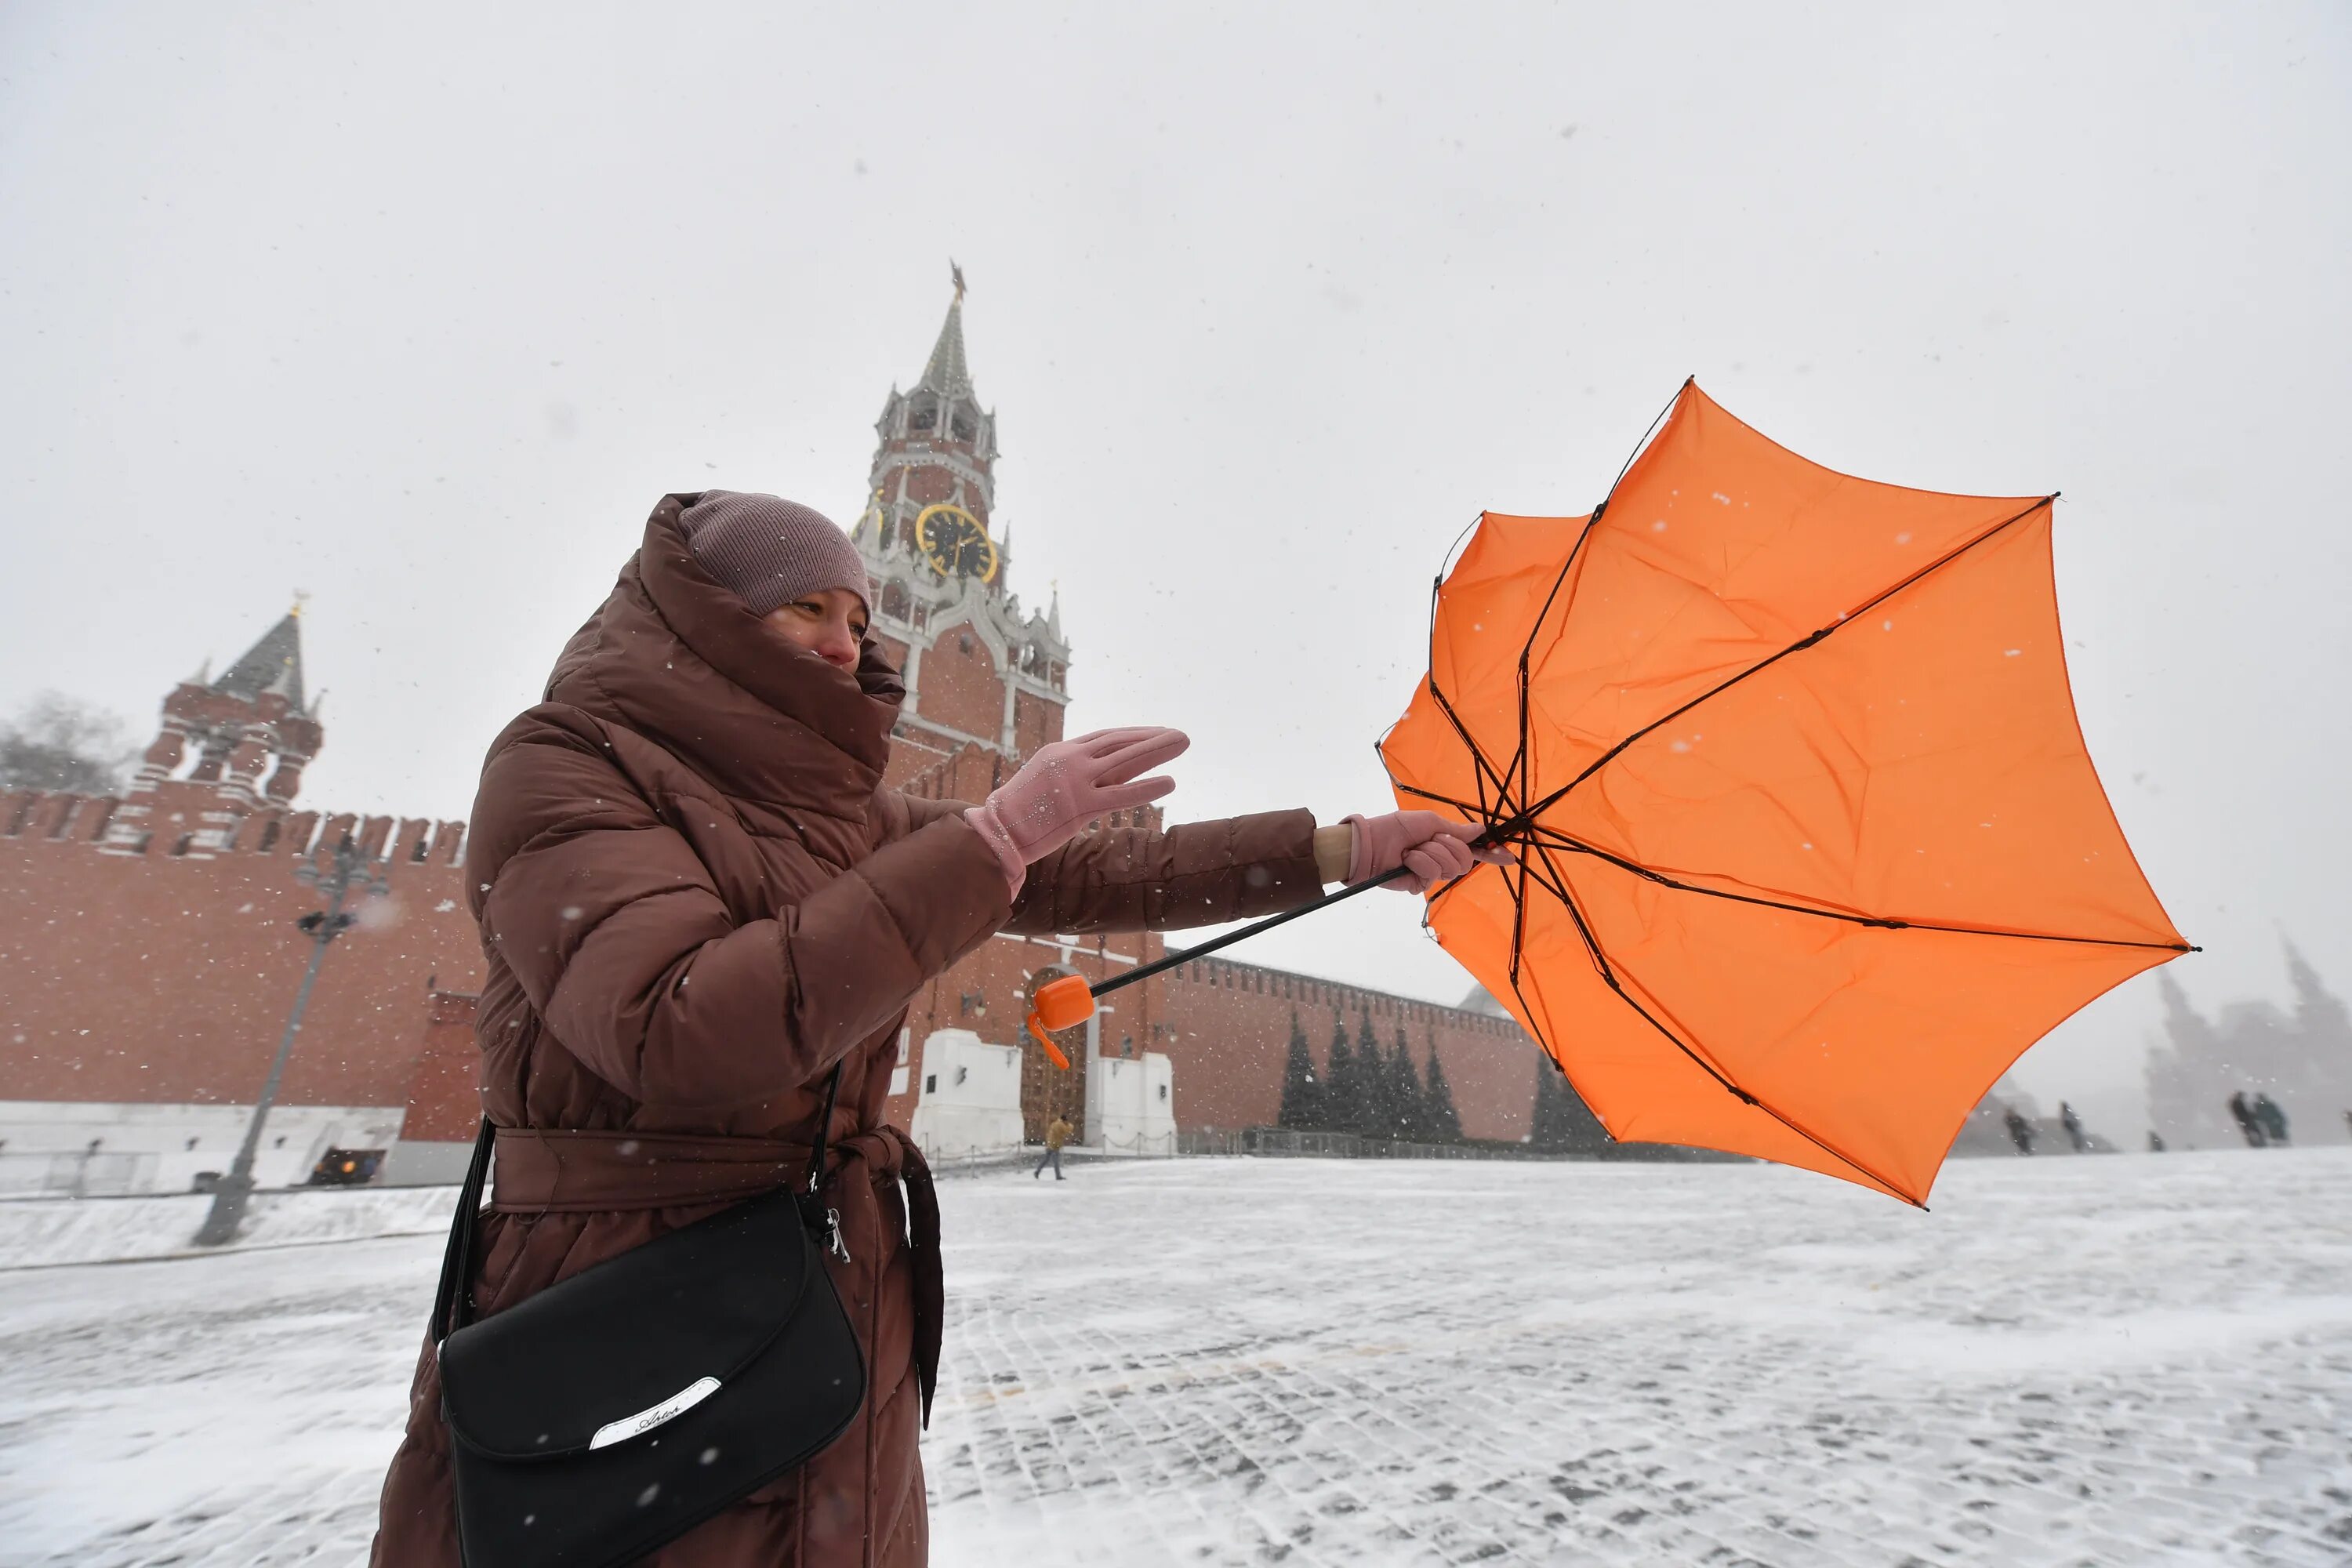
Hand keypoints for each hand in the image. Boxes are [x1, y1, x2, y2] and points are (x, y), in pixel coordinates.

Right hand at [964, 727, 1189, 894]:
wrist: (997, 827)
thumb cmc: (1020, 809)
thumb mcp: (1043, 778)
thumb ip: (1068, 773)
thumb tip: (1090, 776)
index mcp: (1062, 751)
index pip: (1106, 737)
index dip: (1134, 735)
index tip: (1155, 733)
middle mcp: (1072, 760)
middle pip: (1121, 743)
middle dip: (1153, 738)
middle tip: (1180, 735)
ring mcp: (1077, 781)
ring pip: (1126, 760)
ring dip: (1158, 750)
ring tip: (1183, 744)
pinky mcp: (1080, 806)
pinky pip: (1121, 795)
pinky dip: (1148, 787)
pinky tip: (1170, 782)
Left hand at [1340, 810, 1511, 894]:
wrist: (1370, 844)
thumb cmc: (1396, 828)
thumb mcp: (1430, 822)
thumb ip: (1456, 829)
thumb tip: (1480, 829)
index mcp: (1445, 842)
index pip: (1473, 849)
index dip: (1491, 854)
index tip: (1509, 858)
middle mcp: (1441, 858)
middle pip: (1465, 859)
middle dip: (1449, 847)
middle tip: (1429, 840)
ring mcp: (1431, 873)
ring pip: (1450, 867)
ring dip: (1431, 853)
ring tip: (1412, 850)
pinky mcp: (1420, 885)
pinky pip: (1432, 874)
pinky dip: (1419, 862)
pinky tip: (1406, 860)